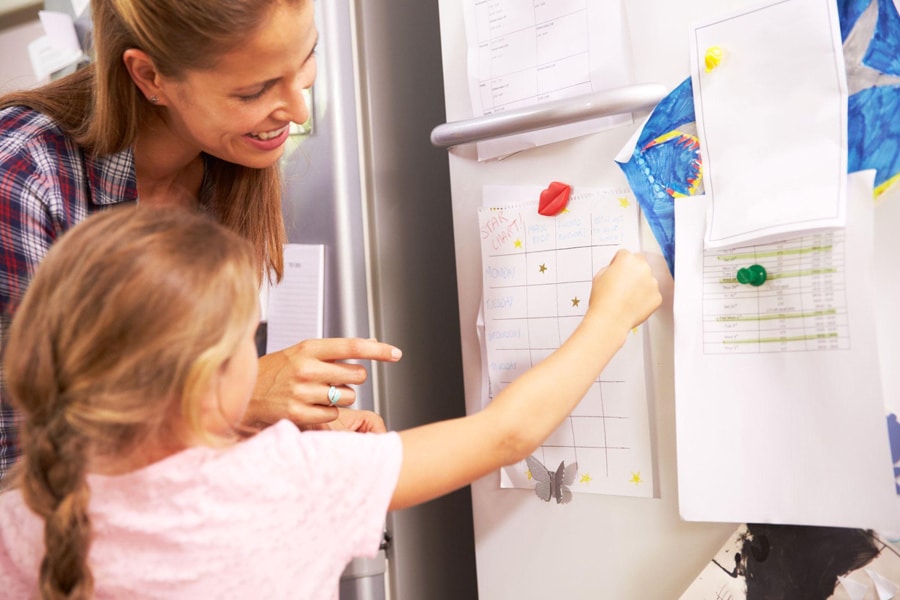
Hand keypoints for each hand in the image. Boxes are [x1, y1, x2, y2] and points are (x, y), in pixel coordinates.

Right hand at [242, 337, 401, 428]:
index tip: (395, 353)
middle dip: (352, 379)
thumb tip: (369, 348)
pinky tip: (310, 406)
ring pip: (348, 397)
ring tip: (318, 394)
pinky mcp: (299, 413)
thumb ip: (331, 352)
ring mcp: (303, 392)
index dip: (378, 350)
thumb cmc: (273, 373)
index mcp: (308, 348)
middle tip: (333, 380)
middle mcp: (307, 368)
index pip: (352, 346)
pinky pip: (333, 414)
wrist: (242, 394)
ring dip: (340, 397)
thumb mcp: (299, 353)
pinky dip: (327, 412)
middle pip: (356, 375)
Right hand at [587, 250, 661, 333]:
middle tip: (622, 284)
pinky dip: (645, 298)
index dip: (618, 263)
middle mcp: (643, 268)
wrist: (610, 319)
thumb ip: (611, 268)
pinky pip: (652, 294)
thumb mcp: (599, 276)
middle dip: (632, 272)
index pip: (625, 255)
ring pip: (647, 280)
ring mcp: (652, 282)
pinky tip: (633, 304)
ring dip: (640, 285)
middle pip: (639, 264)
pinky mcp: (657, 297)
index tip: (616, 271)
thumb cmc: (603, 300)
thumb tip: (616, 271)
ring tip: (626, 297)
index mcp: (627, 259)